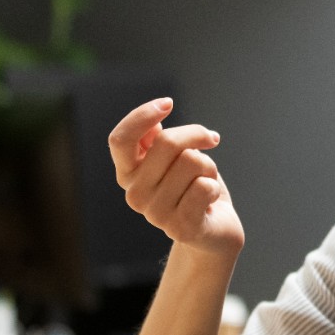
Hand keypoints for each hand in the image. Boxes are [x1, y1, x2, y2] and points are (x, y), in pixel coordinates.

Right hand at [108, 98, 244, 258]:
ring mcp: (155, 214)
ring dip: (208, 167)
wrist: (214, 231)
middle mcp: (134, 194)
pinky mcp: (181, 227)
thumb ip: (156, 140)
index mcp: (128, 174)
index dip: (142, 115)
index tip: (168, 103)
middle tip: (209, 142)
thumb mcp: (174, 158)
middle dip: (196, 135)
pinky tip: (209, 202)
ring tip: (204, 184)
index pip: (120, 139)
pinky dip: (214, 187)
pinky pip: (204, 186)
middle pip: (167, 142)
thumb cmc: (194, 187)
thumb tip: (152, 120)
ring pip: (192, 161)